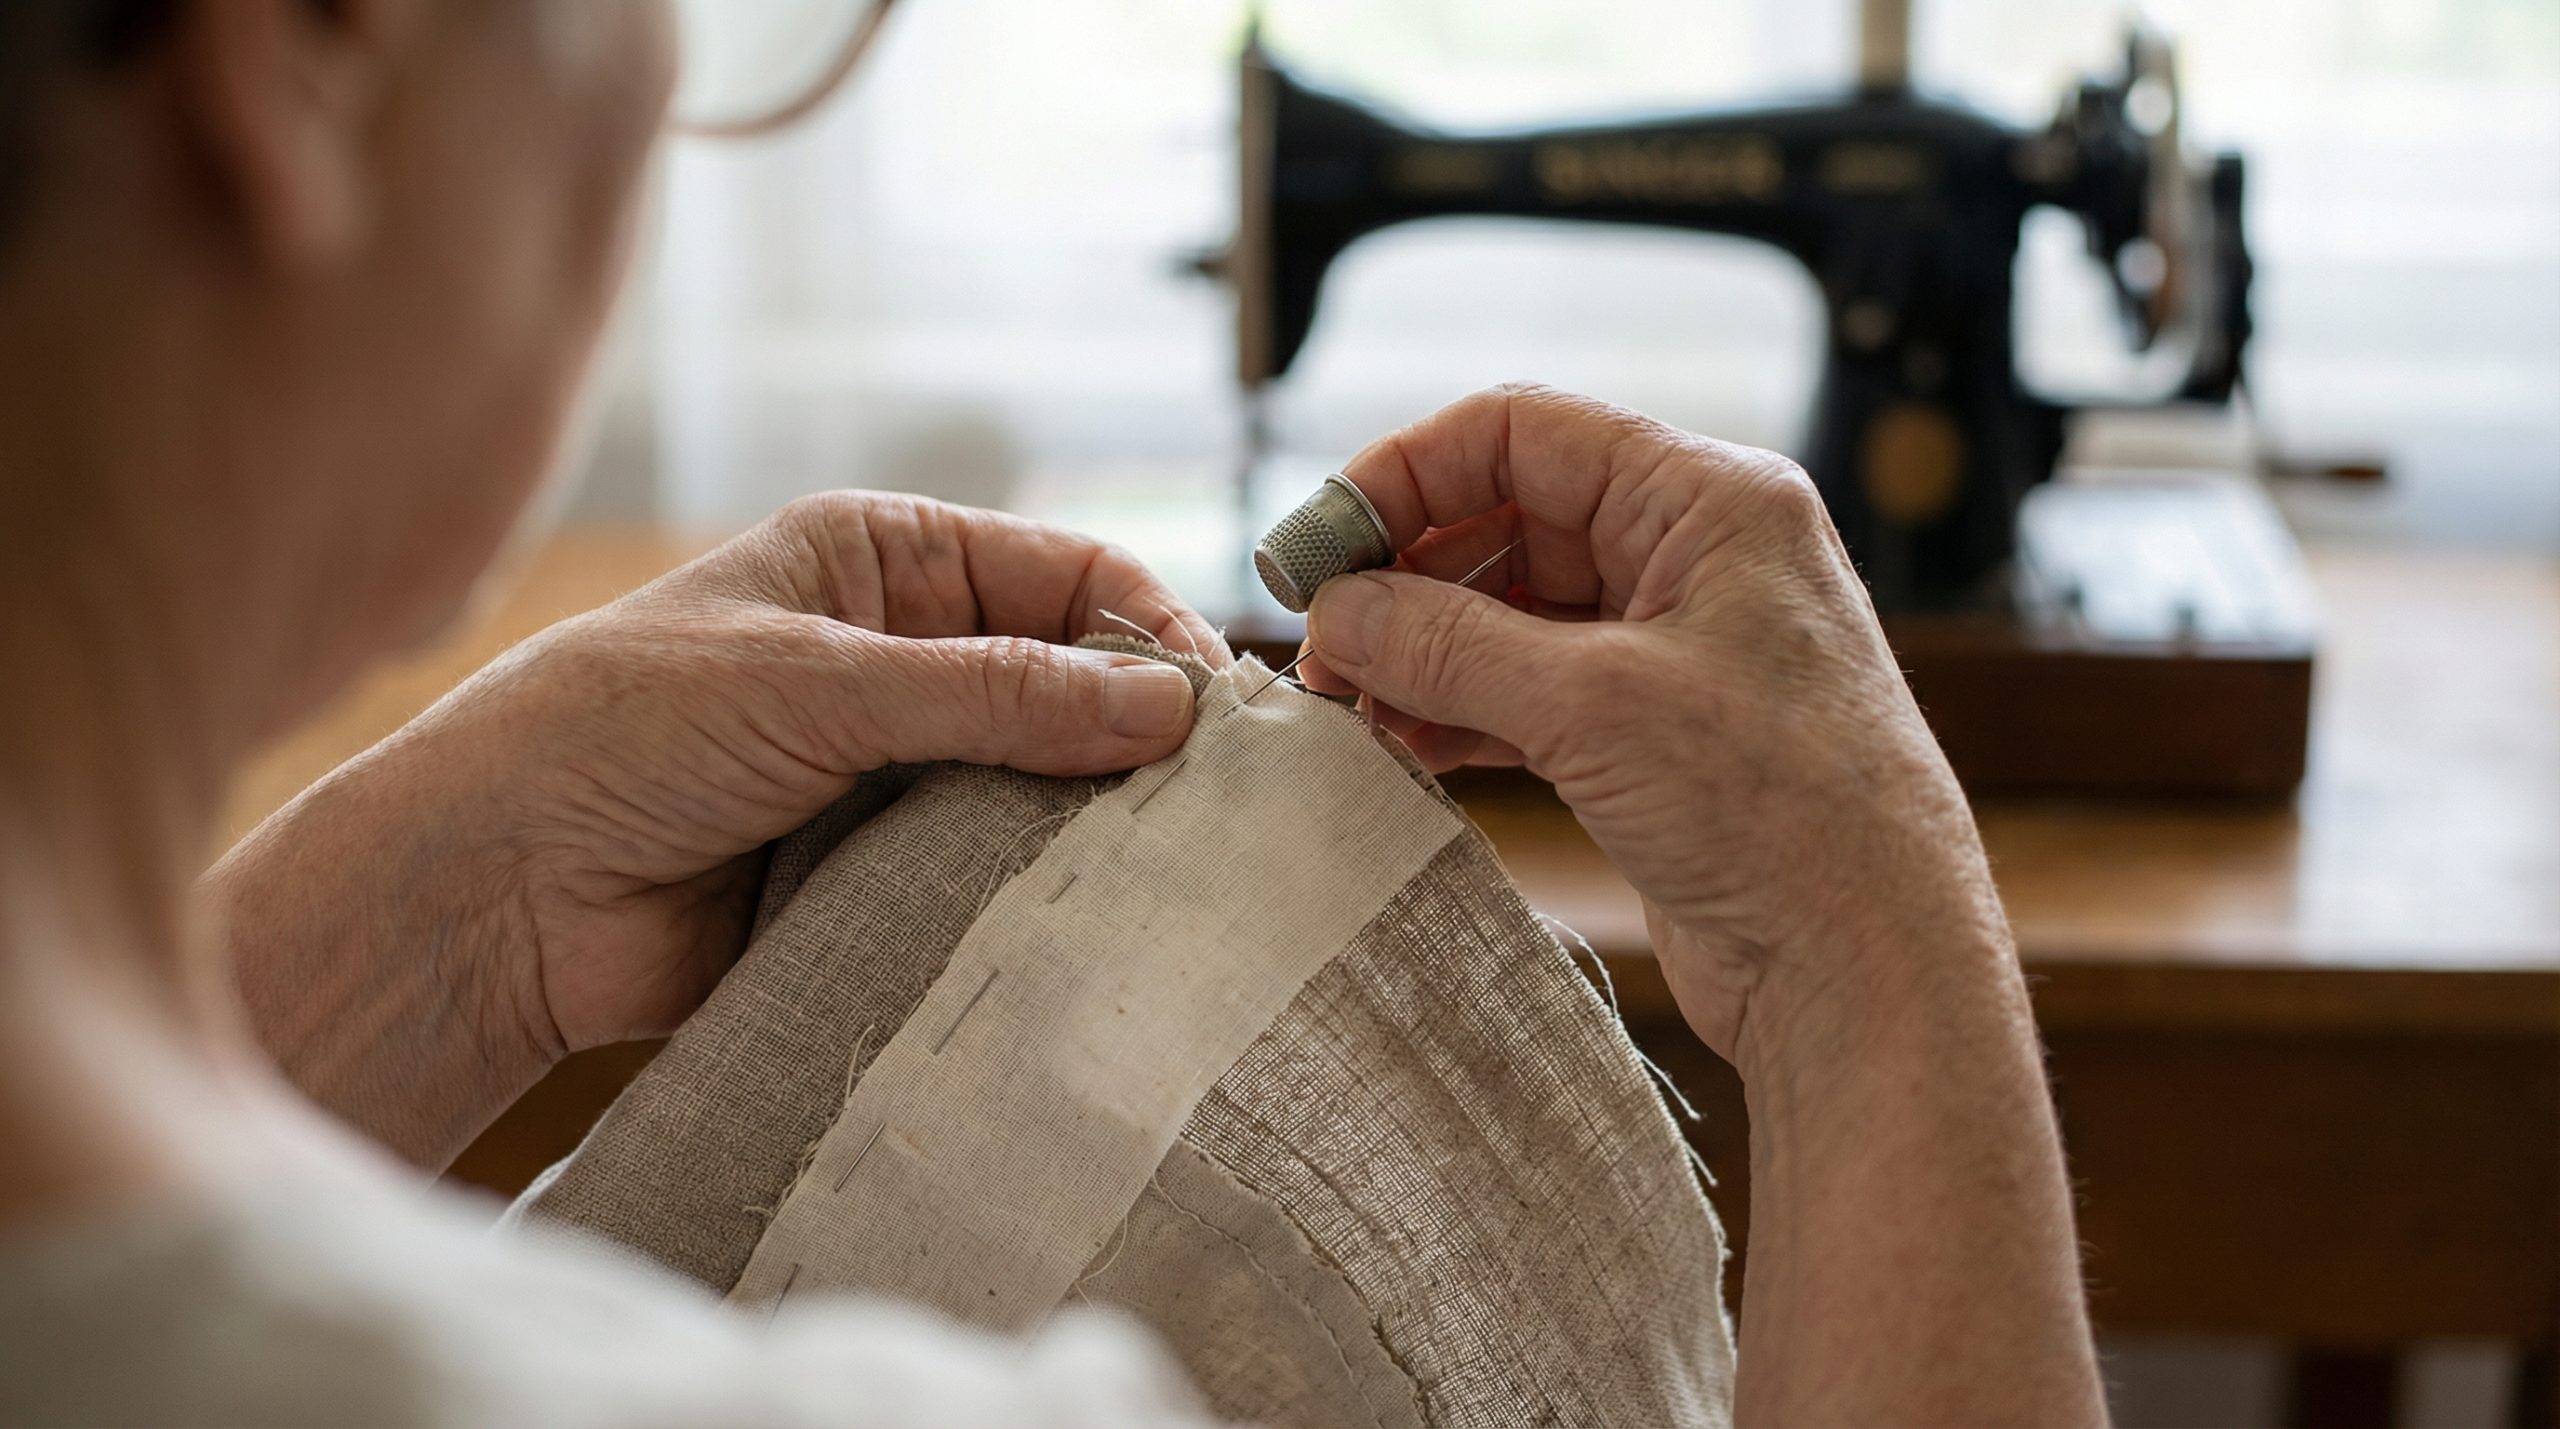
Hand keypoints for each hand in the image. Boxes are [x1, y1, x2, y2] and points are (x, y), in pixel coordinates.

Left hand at [211, 492, 1226, 1165]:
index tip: (1214, 708)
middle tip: (1216, 802)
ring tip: (1167, 869)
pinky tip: (1085, 923)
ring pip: (1040, 787)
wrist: (493, 893)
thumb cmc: (622, 733)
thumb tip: (1165, 705)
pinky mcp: (877, 875)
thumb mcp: (820, 682)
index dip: (1146, 628)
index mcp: (881, 562)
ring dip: (1092, 824)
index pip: (1064, 572)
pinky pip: (989, 879)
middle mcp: (898, 657)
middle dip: (1136, 732)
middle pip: (1068, 682)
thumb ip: (996, 694)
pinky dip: (1037, 898)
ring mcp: (892, 770)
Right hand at [1295, 384, 2000, 1068]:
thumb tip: (1335, 611)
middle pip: (1511, 519)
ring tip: (1346, 702)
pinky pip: (1533, 690)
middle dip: (1407, 574)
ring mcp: (1680, 648)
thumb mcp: (1594, 707)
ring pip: (1514, 612)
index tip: (1320, 542)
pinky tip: (1401, 741)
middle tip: (1321, 641)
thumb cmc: (1782, 812)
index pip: (1525, 434)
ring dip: (1424, 650)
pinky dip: (1462, 707)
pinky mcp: (1660, 735)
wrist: (1871, 970)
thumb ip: (1448, 646)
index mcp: (1712, 501)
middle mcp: (1699, 557)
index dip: (1408, 473)